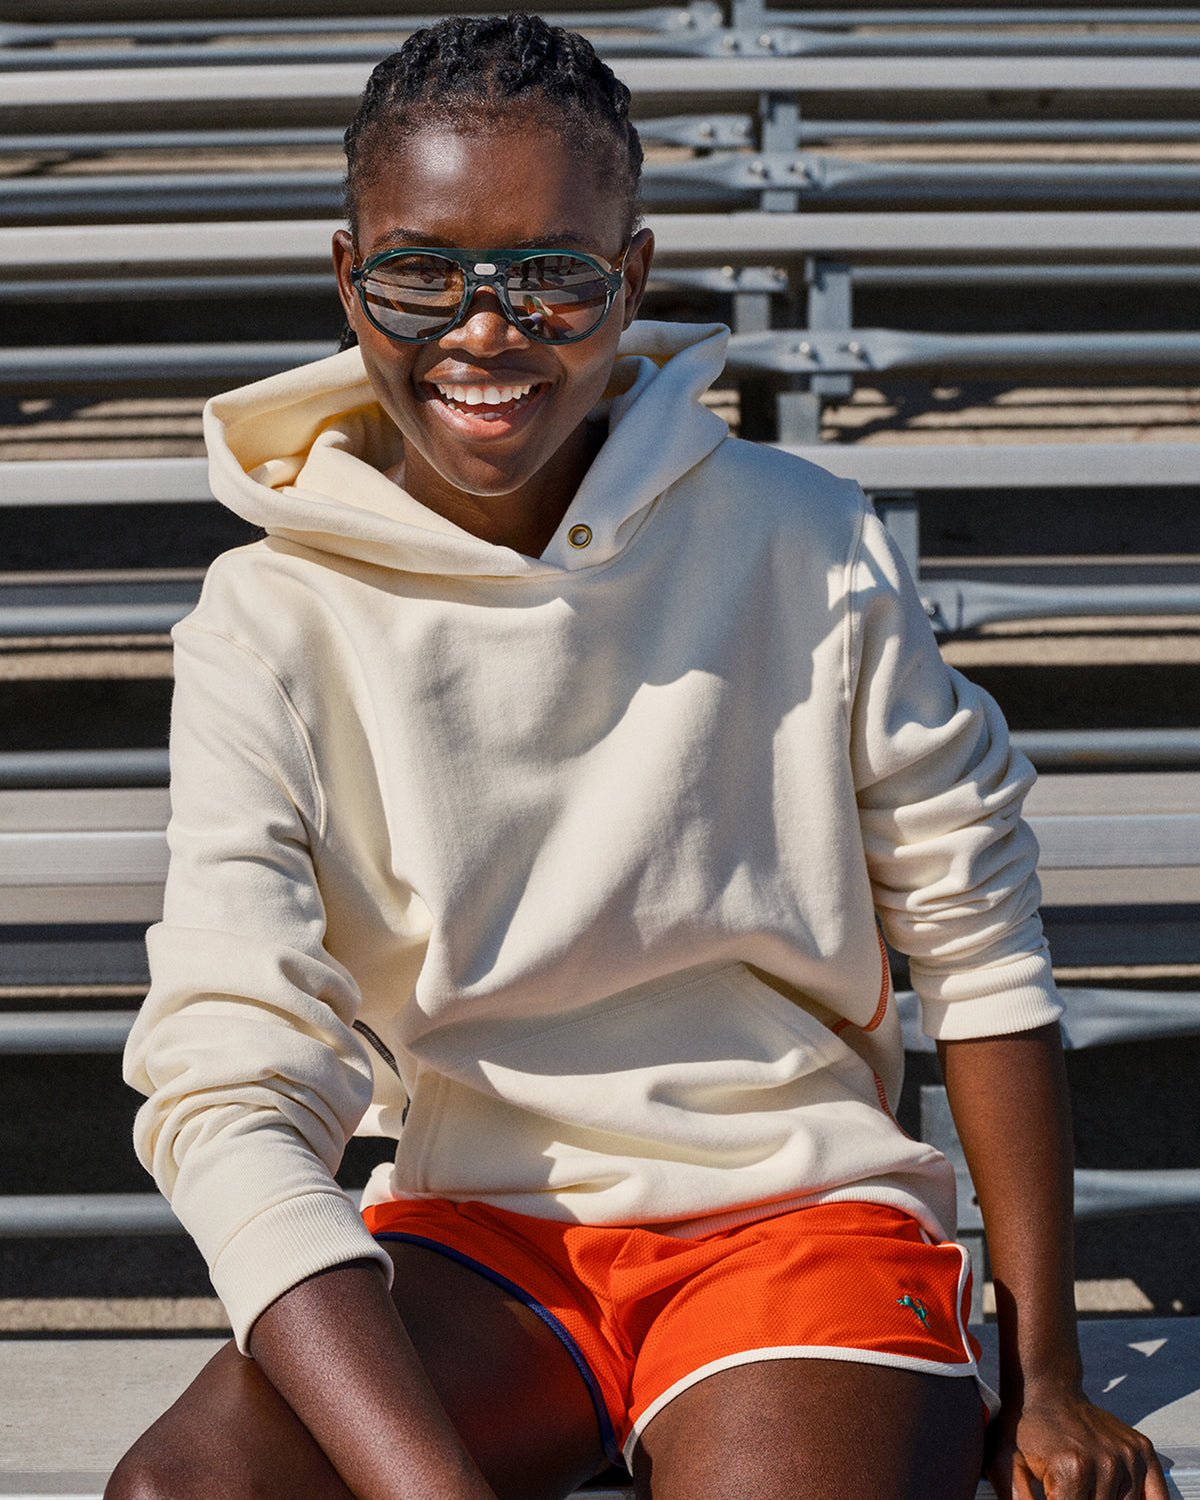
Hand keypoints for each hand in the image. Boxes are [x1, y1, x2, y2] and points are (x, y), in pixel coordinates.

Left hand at [986, 1385, 1168, 1499]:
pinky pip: (1158, 1496)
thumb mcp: (1006, 1463)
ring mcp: (1127, 1456)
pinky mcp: (1142, 1450)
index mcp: (1073, 1469)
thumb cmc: (1024, 1428)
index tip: (1055, 1495)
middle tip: (1070, 1489)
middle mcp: (1106, 1463)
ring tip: (1087, 1488)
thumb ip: (1019, 1499)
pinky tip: (1124, 1498)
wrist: (1047, 1389)